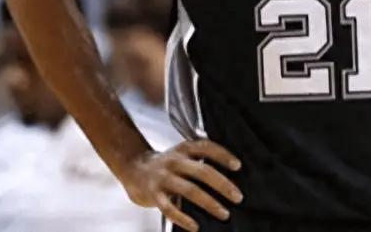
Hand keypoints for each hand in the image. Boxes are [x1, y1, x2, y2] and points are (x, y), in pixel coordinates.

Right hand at [120, 140, 243, 231]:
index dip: (223, 155)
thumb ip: (201, 158)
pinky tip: (195, 226)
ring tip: (224, 213)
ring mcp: (164, 178)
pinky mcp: (154, 195)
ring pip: (190, 190)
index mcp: (184, 149)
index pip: (206, 147)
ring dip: (209, 203)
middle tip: (237, 196)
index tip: (237, 166)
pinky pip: (170, 209)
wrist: (133, 168)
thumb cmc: (166, 164)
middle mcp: (175, 161)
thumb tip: (230, 174)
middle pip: (202, 171)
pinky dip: (183, 218)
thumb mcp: (183, 153)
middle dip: (223, 185)